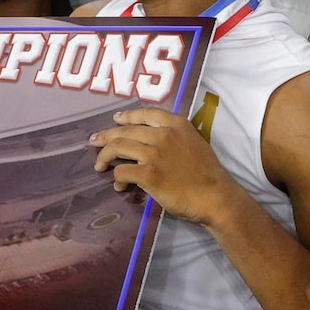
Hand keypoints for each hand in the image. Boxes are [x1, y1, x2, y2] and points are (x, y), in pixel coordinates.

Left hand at [91, 106, 240, 223]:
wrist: (215, 196)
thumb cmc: (207, 173)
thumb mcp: (193, 142)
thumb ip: (174, 137)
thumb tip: (152, 143)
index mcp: (175, 124)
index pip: (144, 114)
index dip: (126, 116)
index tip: (115, 120)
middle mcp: (163, 134)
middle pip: (125, 130)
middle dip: (106, 136)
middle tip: (95, 141)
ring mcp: (154, 153)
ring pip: (118, 147)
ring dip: (105, 156)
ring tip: (99, 165)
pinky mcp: (148, 174)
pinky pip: (122, 172)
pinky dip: (116, 179)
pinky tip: (119, 186)